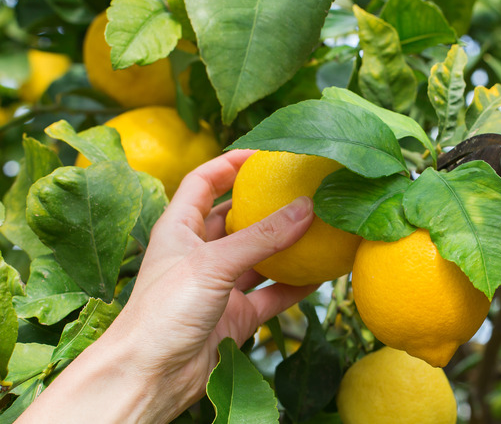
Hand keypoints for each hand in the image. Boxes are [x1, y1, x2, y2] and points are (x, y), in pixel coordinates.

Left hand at [19, 150, 316, 422]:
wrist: (149, 377)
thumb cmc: (162, 312)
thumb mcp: (213, 264)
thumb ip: (261, 238)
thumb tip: (307, 207)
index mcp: (179, 229)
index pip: (203, 182)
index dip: (230, 163)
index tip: (264, 152)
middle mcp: (200, 254)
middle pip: (236, 218)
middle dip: (266, 205)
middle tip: (302, 190)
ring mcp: (219, 286)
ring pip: (259, 258)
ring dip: (286, 247)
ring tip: (320, 228)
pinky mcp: (235, 316)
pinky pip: (271, 295)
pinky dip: (294, 286)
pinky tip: (321, 275)